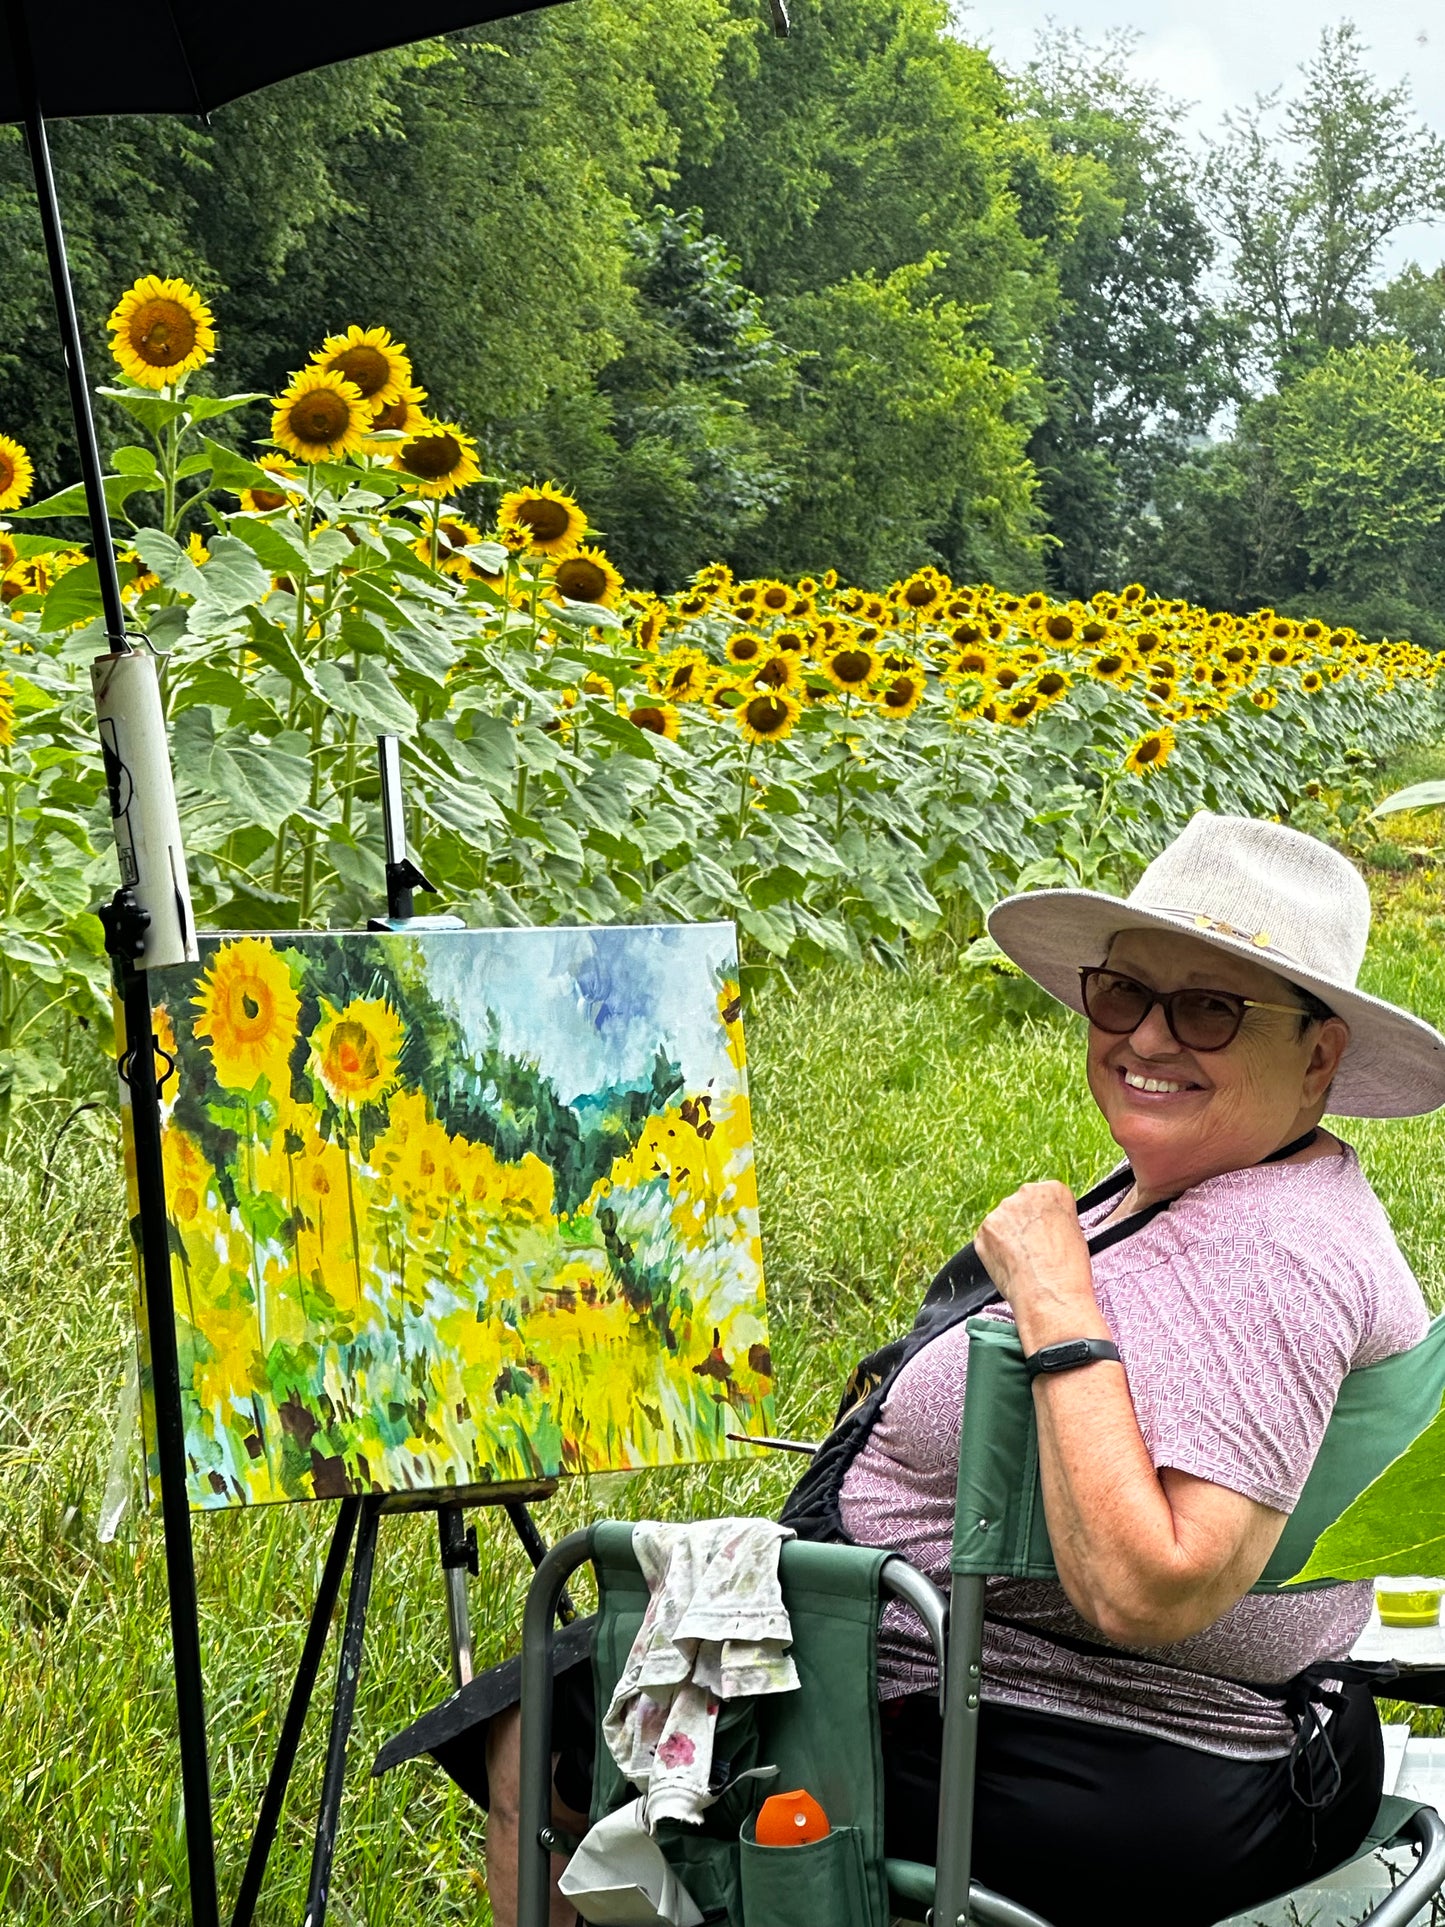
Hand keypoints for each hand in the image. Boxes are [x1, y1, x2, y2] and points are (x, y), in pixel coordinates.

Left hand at [974, 1181, 1105, 1352]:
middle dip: (1025, 1224)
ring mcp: (1001, 1211)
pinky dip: (996, 1251)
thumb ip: (1057, 1219)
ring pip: (1004, 1222)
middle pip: (1022, 1206)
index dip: (1048, 1220)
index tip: (1049, 1233)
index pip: (1047, 1196)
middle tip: (1035, 1249)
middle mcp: (1025, 1193)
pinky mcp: (983, 1230)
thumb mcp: (1076, 1233)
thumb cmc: (1069, 1271)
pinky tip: (1010, 1265)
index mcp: (1053, 1190)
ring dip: (1010, 1237)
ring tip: (1024, 1261)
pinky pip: (989, 1238)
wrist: (1050, 1296)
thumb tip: (1044, 1223)